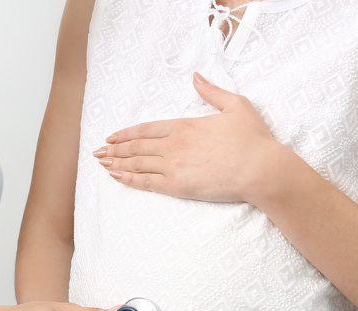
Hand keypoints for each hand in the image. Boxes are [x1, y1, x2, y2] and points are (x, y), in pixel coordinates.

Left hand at [93, 73, 284, 203]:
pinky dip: (128, 179)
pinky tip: (116, 177)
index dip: (126, 133)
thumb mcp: (236, 105)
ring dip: (117, 163)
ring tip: (102, 164)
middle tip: (97, 152)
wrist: (260, 169)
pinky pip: (146, 182)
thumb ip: (212, 92)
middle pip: (137, 146)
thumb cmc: (253, 139)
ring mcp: (173, 165)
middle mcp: (174, 144)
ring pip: (137, 163)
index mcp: (185, 125)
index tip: (112, 137)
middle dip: (115, 149)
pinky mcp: (177, 185)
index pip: (147, 129)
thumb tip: (196, 77)